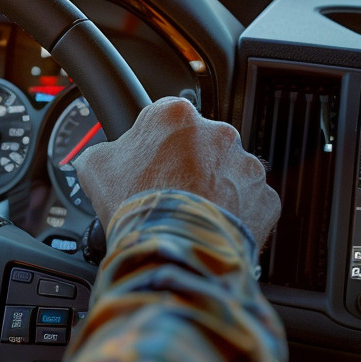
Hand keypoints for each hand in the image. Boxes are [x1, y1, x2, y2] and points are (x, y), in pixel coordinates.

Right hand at [73, 96, 279, 245]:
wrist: (174, 246)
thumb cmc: (136, 203)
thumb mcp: (95, 168)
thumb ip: (100, 152)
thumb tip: (97, 157)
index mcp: (174, 115)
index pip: (164, 118)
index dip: (153, 143)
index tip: (148, 162)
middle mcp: (217, 132)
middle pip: (200, 144)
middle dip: (187, 164)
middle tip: (167, 190)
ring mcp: (245, 165)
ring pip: (227, 171)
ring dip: (213, 187)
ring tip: (190, 212)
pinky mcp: (265, 197)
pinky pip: (250, 201)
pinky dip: (235, 212)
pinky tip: (211, 224)